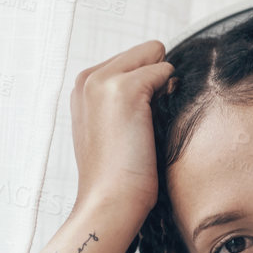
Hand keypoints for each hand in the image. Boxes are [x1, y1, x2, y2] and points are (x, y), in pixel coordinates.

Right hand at [70, 39, 176, 220]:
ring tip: (147, 124)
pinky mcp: (124, 88)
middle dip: (155, 79)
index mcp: (82, 87)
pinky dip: (169, 93)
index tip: (135, 121)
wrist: (110, 200)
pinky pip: (165, 70)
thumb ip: (124, 100)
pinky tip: (153, 123)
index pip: (131, 60)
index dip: (146, 85)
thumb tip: (165, 77)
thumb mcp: (113, 128)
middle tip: (145, 123)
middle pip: (145, 52)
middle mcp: (87, 78)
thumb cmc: (118, 174)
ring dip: (163, 86)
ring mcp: (103, 81)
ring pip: (155, 55)